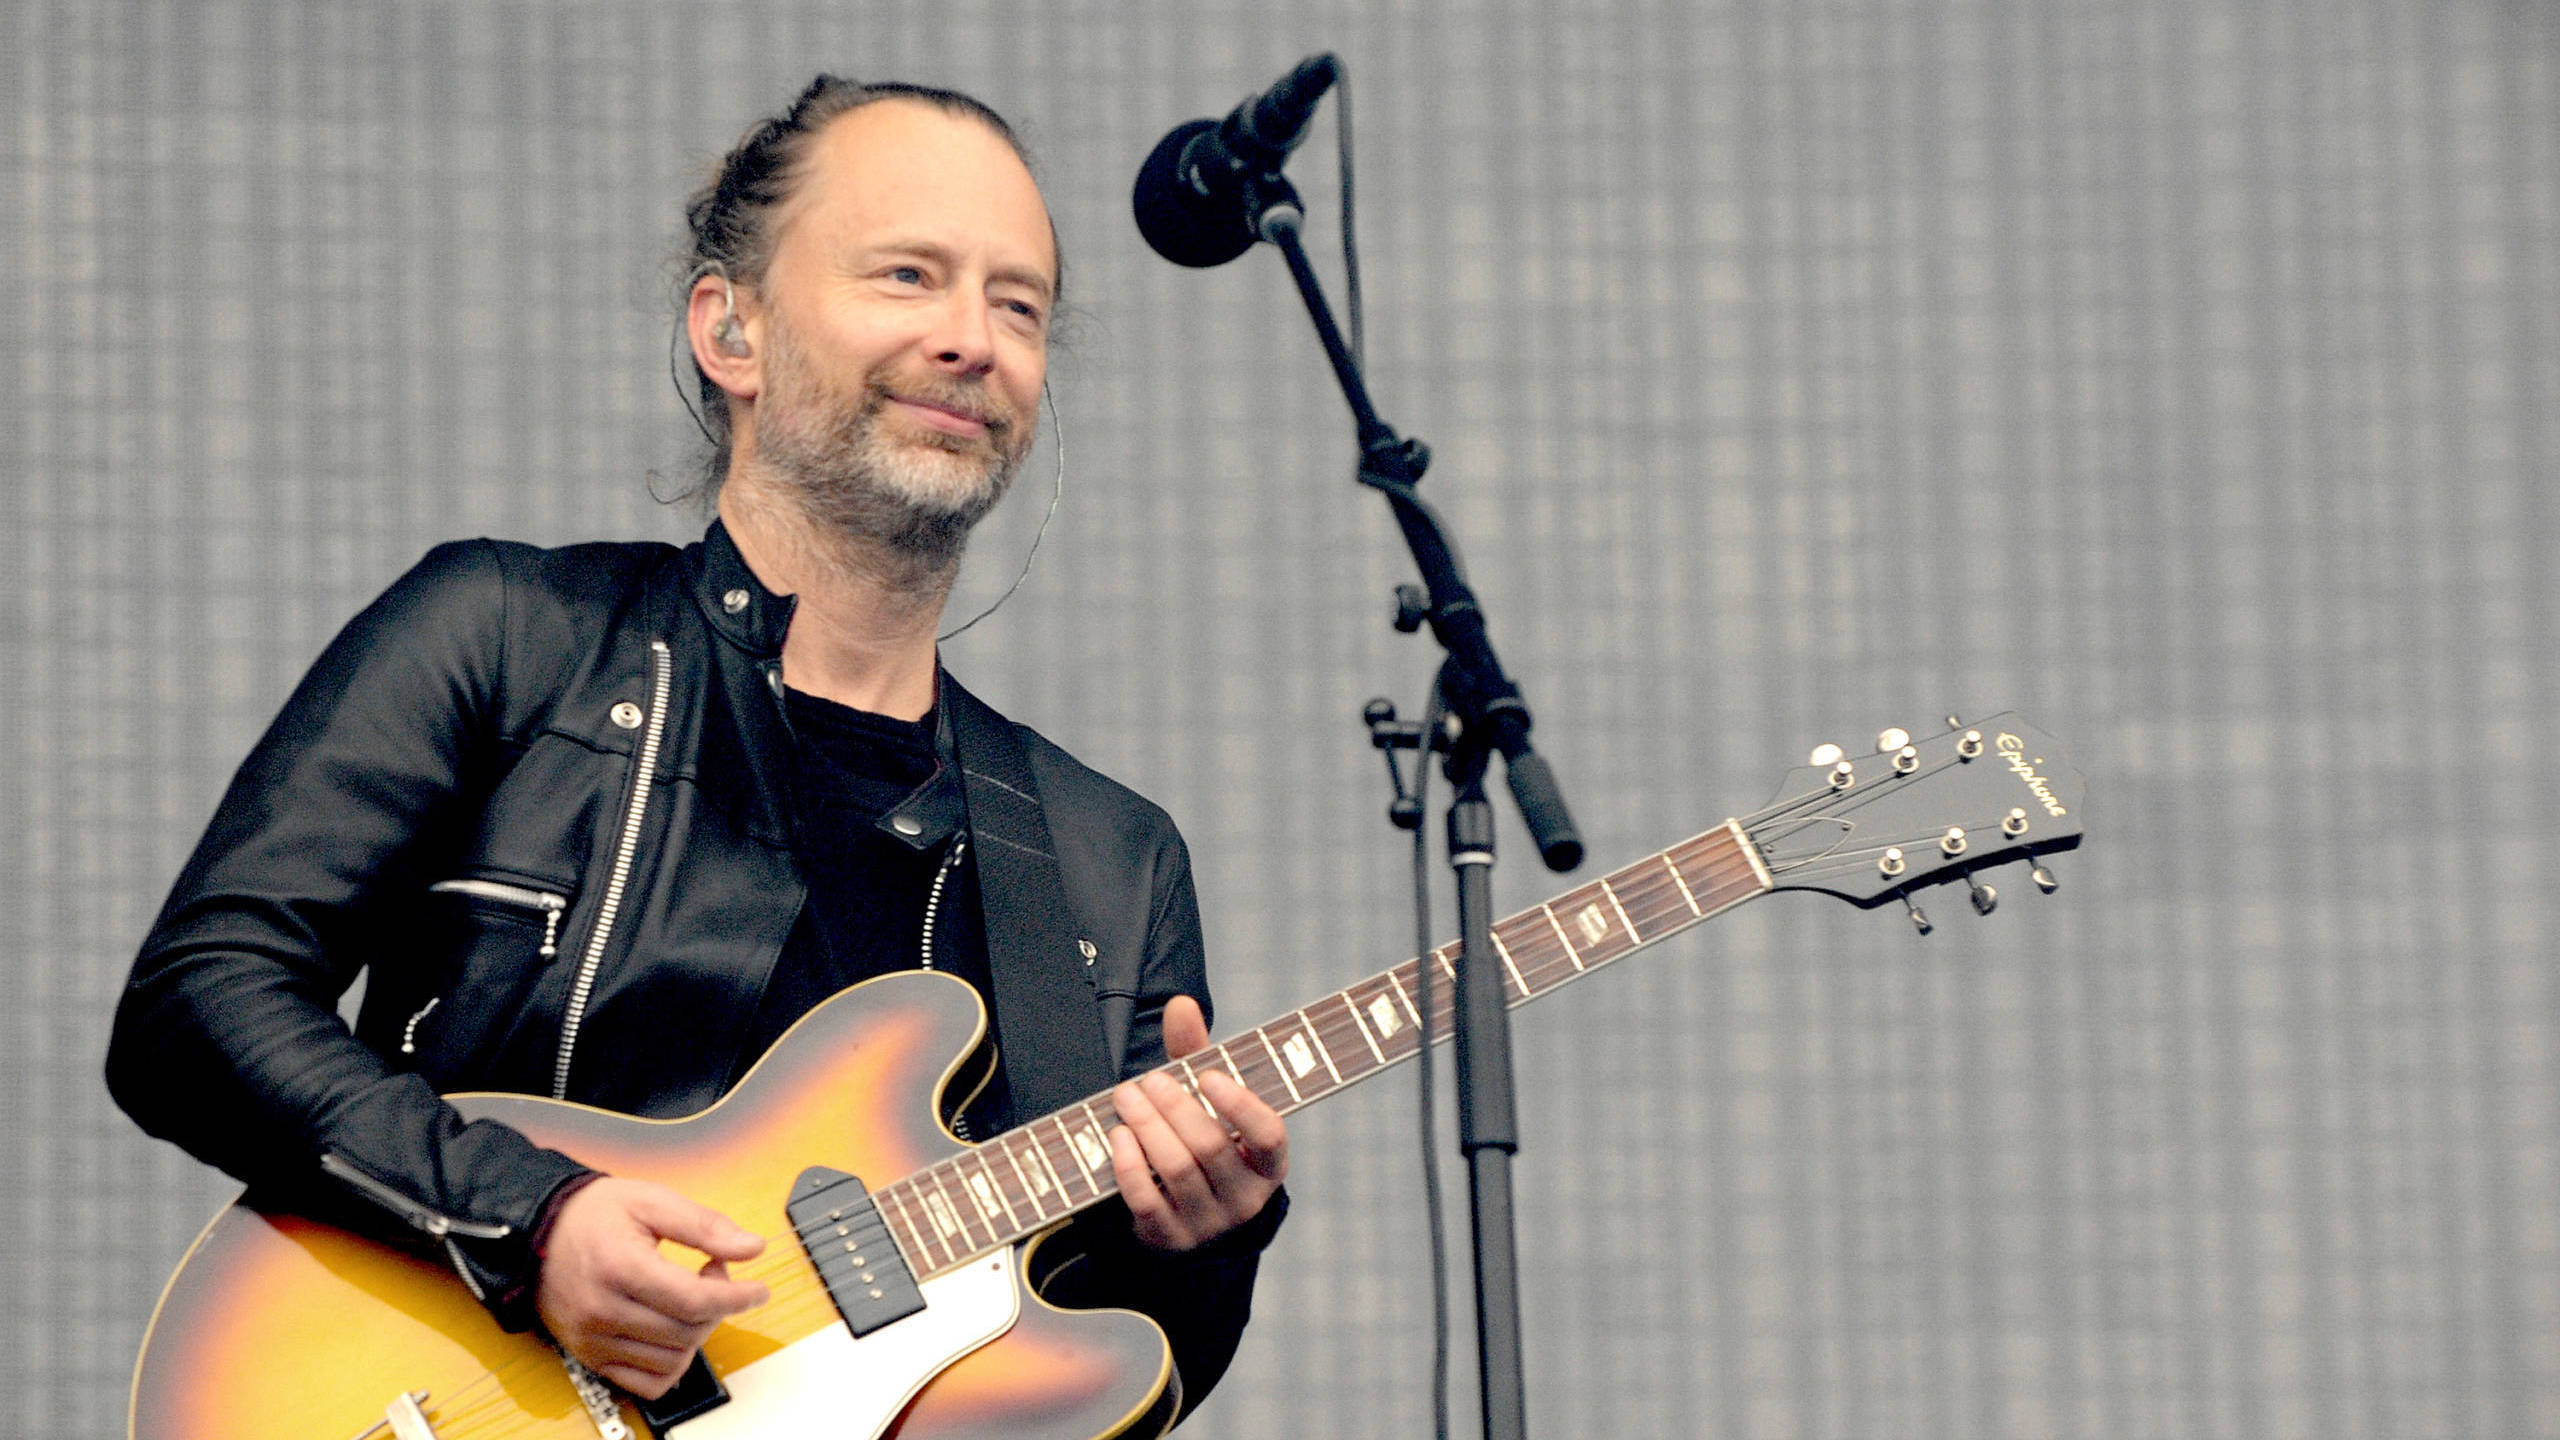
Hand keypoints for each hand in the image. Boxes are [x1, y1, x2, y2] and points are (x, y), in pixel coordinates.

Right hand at [534, 1177, 769, 1397]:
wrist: (538, 1232)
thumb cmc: (593, 1214)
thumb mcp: (652, 1201)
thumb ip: (705, 1225)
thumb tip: (752, 1248)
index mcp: (620, 1267)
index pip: (694, 1301)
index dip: (737, 1297)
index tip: (758, 1290)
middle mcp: (602, 1310)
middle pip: (687, 1331)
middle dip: (718, 1307)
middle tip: (714, 1275)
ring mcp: (593, 1339)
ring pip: (672, 1360)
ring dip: (697, 1334)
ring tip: (691, 1298)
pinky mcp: (590, 1356)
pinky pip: (646, 1383)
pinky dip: (672, 1365)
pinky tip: (674, 1331)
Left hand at [1109, 994, 1288, 1252]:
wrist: (1186, 1216)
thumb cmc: (1203, 1141)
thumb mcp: (1208, 1103)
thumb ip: (1196, 1054)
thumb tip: (1180, 1004)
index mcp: (1268, 1163)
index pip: (1268, 1136)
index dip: (1240, 1106)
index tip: (1208, 1077)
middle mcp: (1245, 1198)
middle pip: (1210, 1146)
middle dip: (1174, 1106)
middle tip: (1148, 1080)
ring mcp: (1207, 1223)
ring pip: (1177, 1169)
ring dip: (1147, 1126)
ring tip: (1126, 1096)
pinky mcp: (1169, 1238)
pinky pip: (1147, 1200)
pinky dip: (1129, 1164)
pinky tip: (1118, 1135)